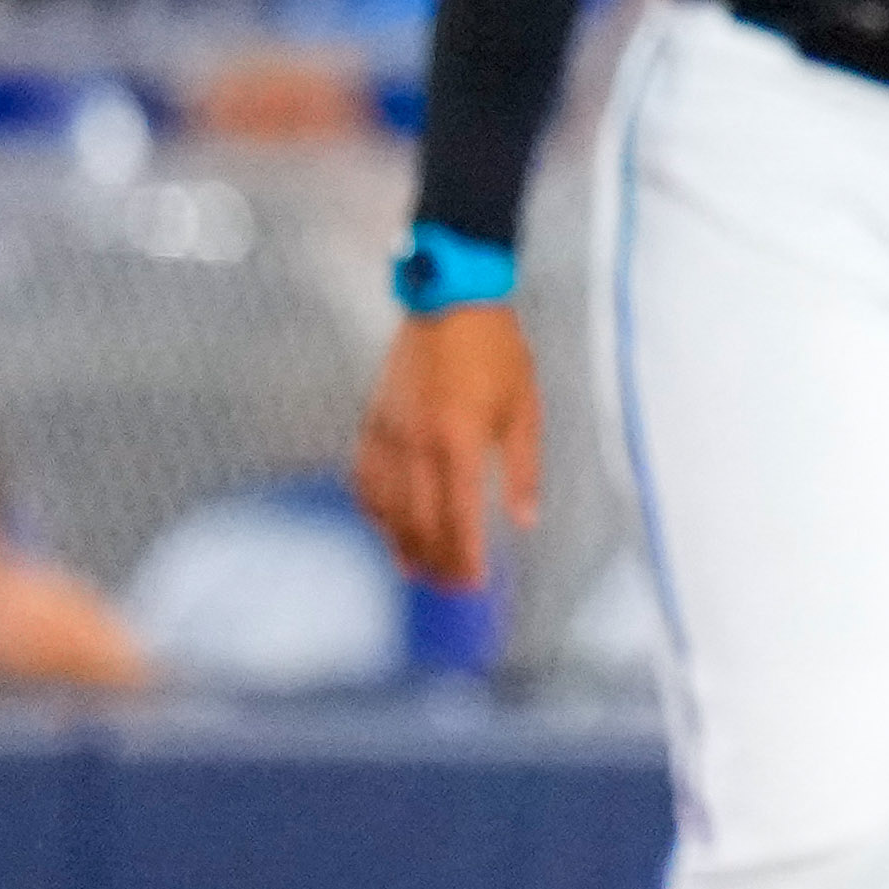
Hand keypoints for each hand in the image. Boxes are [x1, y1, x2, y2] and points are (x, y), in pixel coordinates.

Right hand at [352, 305, 546, 592]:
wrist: (450, 302)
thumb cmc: (497, 354)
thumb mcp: (525, 410)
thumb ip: (522, 470)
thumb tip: (524, 520)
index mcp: (459, 442)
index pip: (457, 517)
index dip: (464, 557)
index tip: (473, 583)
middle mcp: (417, 445)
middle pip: (418, 522)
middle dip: (434, 560)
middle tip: (448, 586)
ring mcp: (388, 434)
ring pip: (385, 506)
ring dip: (399, 543)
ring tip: (415, 569)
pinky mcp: (372, 422)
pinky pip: (363, 477)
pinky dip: (371, 509)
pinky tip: (383, 525)